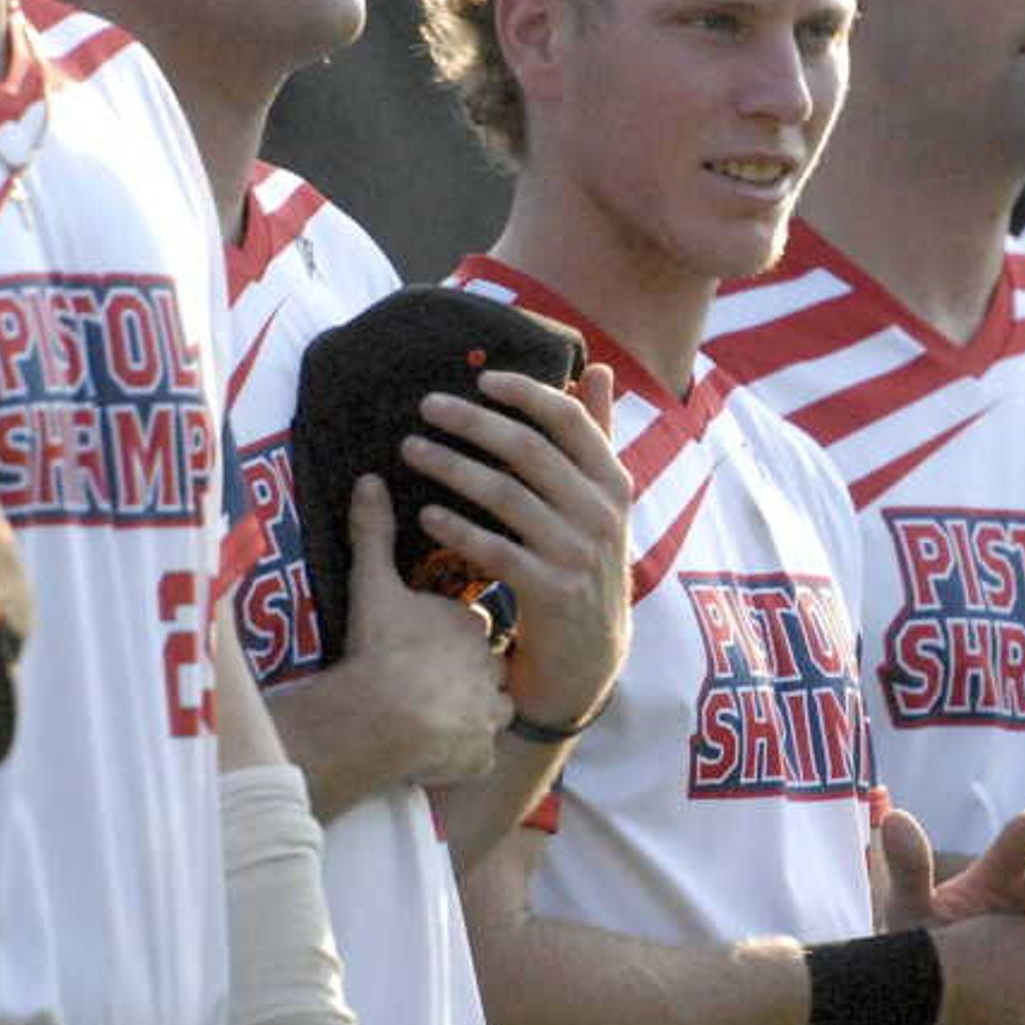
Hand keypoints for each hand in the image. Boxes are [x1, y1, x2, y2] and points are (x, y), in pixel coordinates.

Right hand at [320, 477, 515, 790]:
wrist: (381, 715)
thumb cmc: (379, 649)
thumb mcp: (372, 586)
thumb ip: (373, 535)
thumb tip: (370, 480)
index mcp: (468, 624)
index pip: (468, 626)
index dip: (444, 636)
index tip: (418, 644)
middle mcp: (490, 667)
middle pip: (482, 668)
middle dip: (462, 674)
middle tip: (423, 682)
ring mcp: (490, 713)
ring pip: (488, 712)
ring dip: (467, 715)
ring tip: (431, 718)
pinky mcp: (482, 754)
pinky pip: (478, 755)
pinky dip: (461, 756)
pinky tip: (434, 752)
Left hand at [399, 365, 631, 735]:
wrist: (590, 656)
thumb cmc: (584, 563)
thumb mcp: (603, 502)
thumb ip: (597, 437)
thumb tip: (598, 368)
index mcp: (614, 484)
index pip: (571, 421)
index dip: (526, 392)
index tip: (480, 377)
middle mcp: (602, 514)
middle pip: (530, 450)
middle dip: (472, 422)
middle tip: (426, 405)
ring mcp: (578, 555)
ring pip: (505, 495)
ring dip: (451, 467)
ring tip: (410, 450)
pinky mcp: (551, 593)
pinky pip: (495, 550)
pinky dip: (457, 529)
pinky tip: (424, 516)